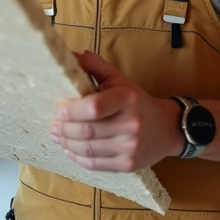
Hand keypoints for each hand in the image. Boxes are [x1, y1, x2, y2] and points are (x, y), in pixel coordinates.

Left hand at [49, 50, 183, 171]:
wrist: (166, 128)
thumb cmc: (136, 101)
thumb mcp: (119, 79)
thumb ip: (94, 66)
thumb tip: (68, 55)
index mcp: (128, 99)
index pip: (94, 107)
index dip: (72, 110)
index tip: (59, 109)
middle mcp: (131, 124)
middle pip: (87, 131)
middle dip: (64, 129)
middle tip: (53, 125)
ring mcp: (130, 147)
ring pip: (88, 150)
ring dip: (67, 144)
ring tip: (58, 136)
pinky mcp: (128, 165)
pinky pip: (95, 165)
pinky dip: (77, 158)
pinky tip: (70, 150)